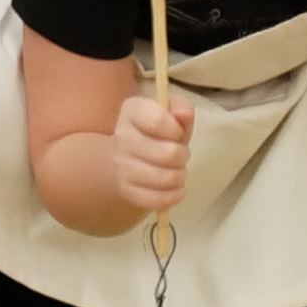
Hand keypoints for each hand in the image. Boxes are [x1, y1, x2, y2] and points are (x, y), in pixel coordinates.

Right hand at [107, 89, 191, 212]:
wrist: (128, 157)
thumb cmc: (157, 132)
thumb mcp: (171, 114)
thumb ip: (181, 107)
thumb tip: (185, 115)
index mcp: (132, 111)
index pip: (157, 121)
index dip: (176, 130)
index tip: (177, 132)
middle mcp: (121, 137)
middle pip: (168, 154)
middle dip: (183, 155)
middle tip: (180, 154)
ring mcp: (121, 166)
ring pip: (165, 179)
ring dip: (179, 176)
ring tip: (176, 170)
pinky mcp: (125, 190)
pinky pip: (157, 199)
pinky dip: (173, 196)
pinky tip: (173, 188)